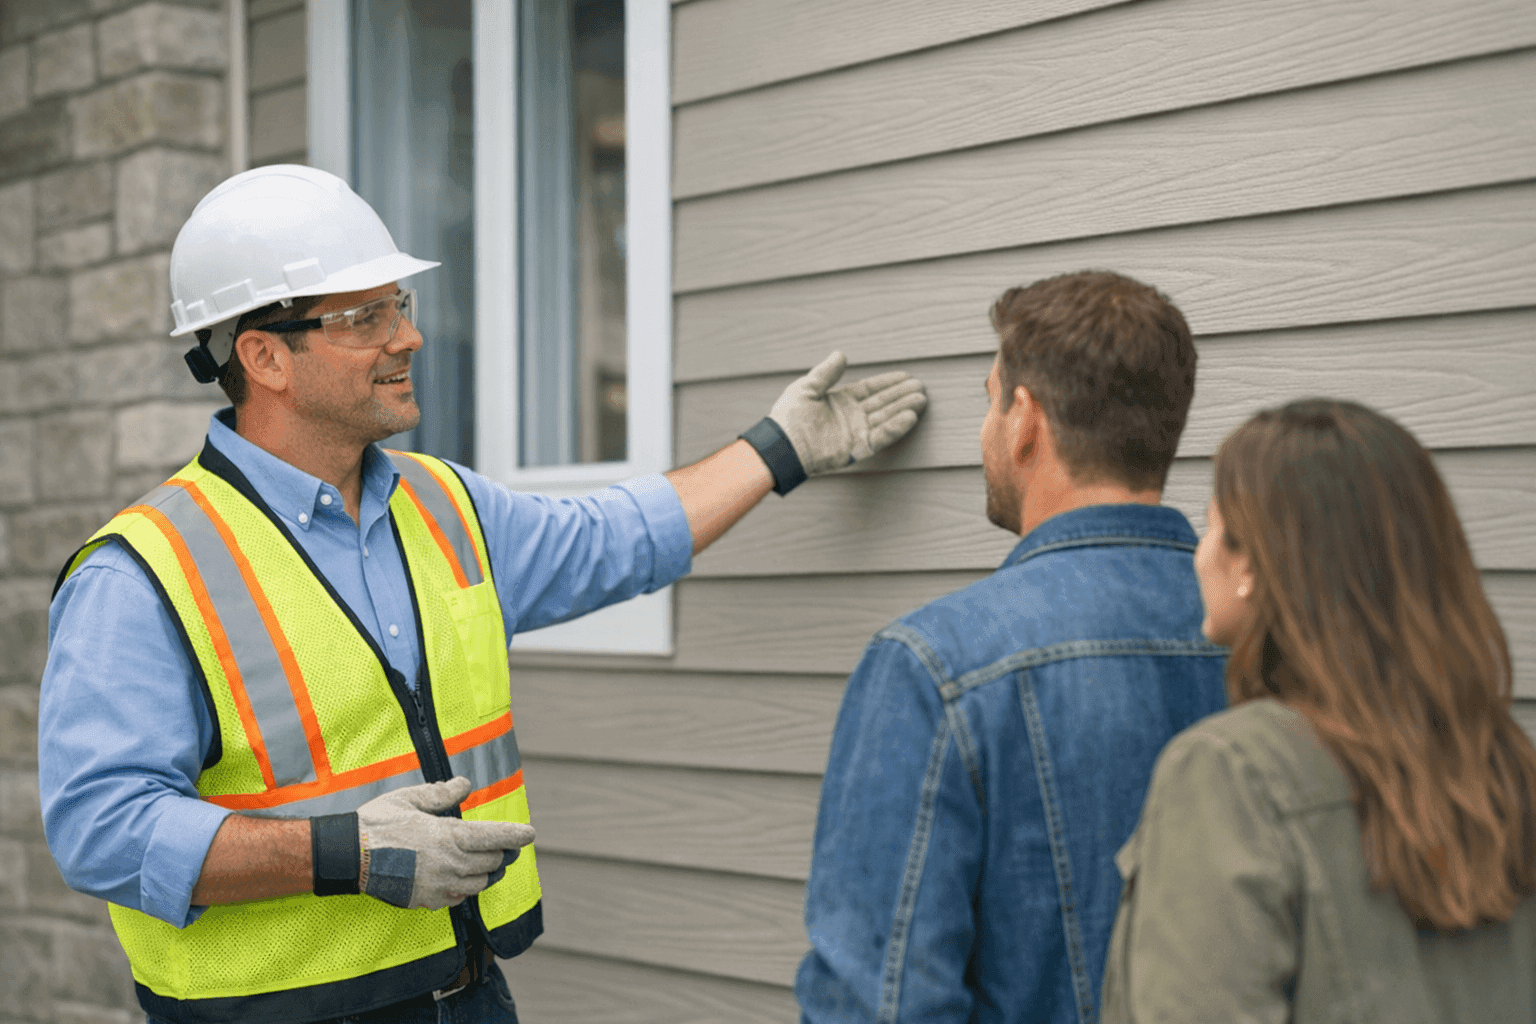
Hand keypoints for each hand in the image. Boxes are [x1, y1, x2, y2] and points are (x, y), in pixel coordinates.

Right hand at [356, 776, 534, 909]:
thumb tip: (464, 784)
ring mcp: (440, 886)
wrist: (350, 856)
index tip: (531, 833)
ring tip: (488, 862)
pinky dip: (466, 887)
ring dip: (487, 872)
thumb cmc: (379, 824)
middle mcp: (450, 864)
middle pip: (493, 862)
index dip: (517, 835)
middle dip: (503, 852)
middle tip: (506, 845)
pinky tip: (461, 877)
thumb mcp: (410, 798)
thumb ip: (442, 793)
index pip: (495, 838)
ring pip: (480, 883)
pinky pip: (459, 897)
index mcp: (449, 836)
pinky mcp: (428, 900)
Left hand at [769, 351, 927, 476]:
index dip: (888, 382)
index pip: (870, 389)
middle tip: (921, 387)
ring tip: (921, 399)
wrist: (783, 445)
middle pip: (883, 403)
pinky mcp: (857, 448)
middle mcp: (851, 417)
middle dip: (902, 394)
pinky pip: (881, 437)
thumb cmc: (789, 416)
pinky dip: (895, 428)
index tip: (907, 375)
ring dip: (903, 409)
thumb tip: (841, 354)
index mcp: (840, 401)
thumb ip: (826, 373)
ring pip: (886, 418)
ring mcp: (856, 432)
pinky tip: (910, 417)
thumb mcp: (807, 387)